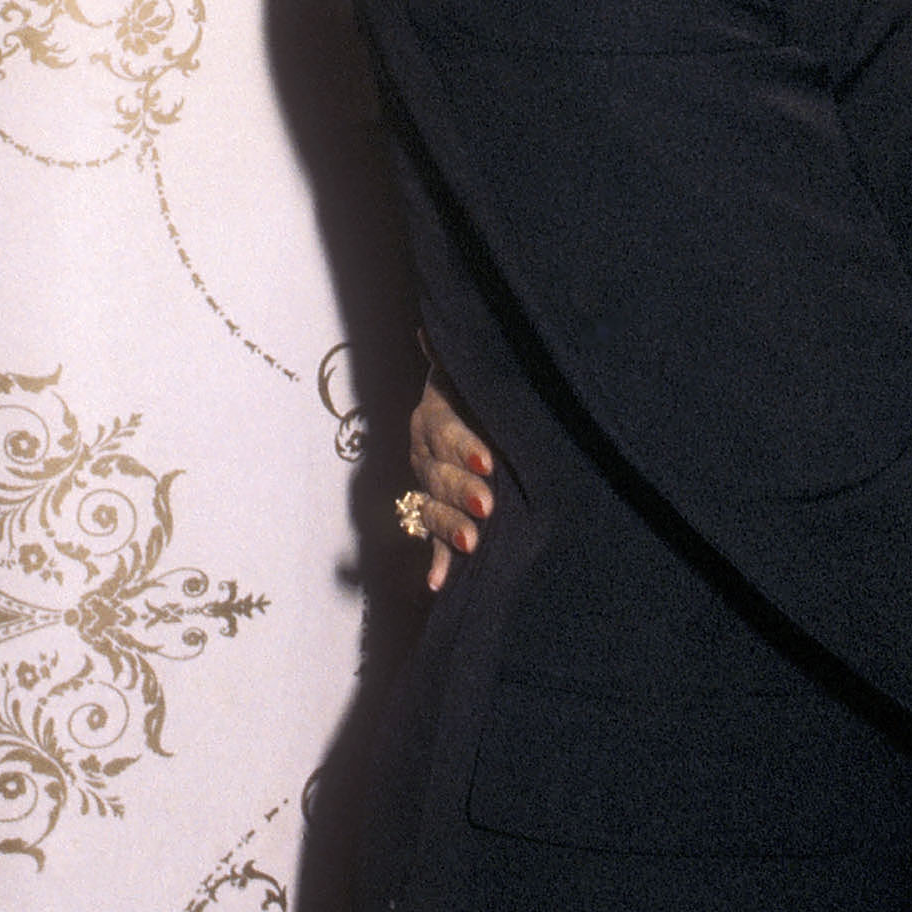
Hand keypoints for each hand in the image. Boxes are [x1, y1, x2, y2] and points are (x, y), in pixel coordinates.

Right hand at [407, 375, 496, 593]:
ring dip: (449, 528)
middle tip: (487, 506)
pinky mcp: (434, 512)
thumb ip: (451, 355)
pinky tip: (439, 584)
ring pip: (431, 509)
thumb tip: (429, 328)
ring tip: (473, 544)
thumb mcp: (469, 369)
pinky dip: (436, 561)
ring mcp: (426, 485)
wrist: (468, 410)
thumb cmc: (478, 388)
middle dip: (461, 491)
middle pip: (437, 475)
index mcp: (434, 416)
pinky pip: (430, 539)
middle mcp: (424, 453)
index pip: (445, 431)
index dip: (464, 446)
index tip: (488, 461)